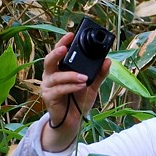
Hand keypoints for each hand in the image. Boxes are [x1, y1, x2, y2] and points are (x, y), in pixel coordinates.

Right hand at [39, 31, 111, 151]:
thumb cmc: (79, 100)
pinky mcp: (48, 97)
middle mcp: (51, 75)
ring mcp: (48, 86)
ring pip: (56, 76)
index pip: (59, 52)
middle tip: (65, 48)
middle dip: (57, 52)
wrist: (73, 121)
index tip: (71, 34)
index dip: (63, 42)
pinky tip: (81, 86)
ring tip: (85, 77)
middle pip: (49, 60)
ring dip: (71, 75)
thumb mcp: (92, 86)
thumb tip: (107, 60)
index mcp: (60, 69)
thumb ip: (99, 74)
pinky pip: (59, 89)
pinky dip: (71, 87)